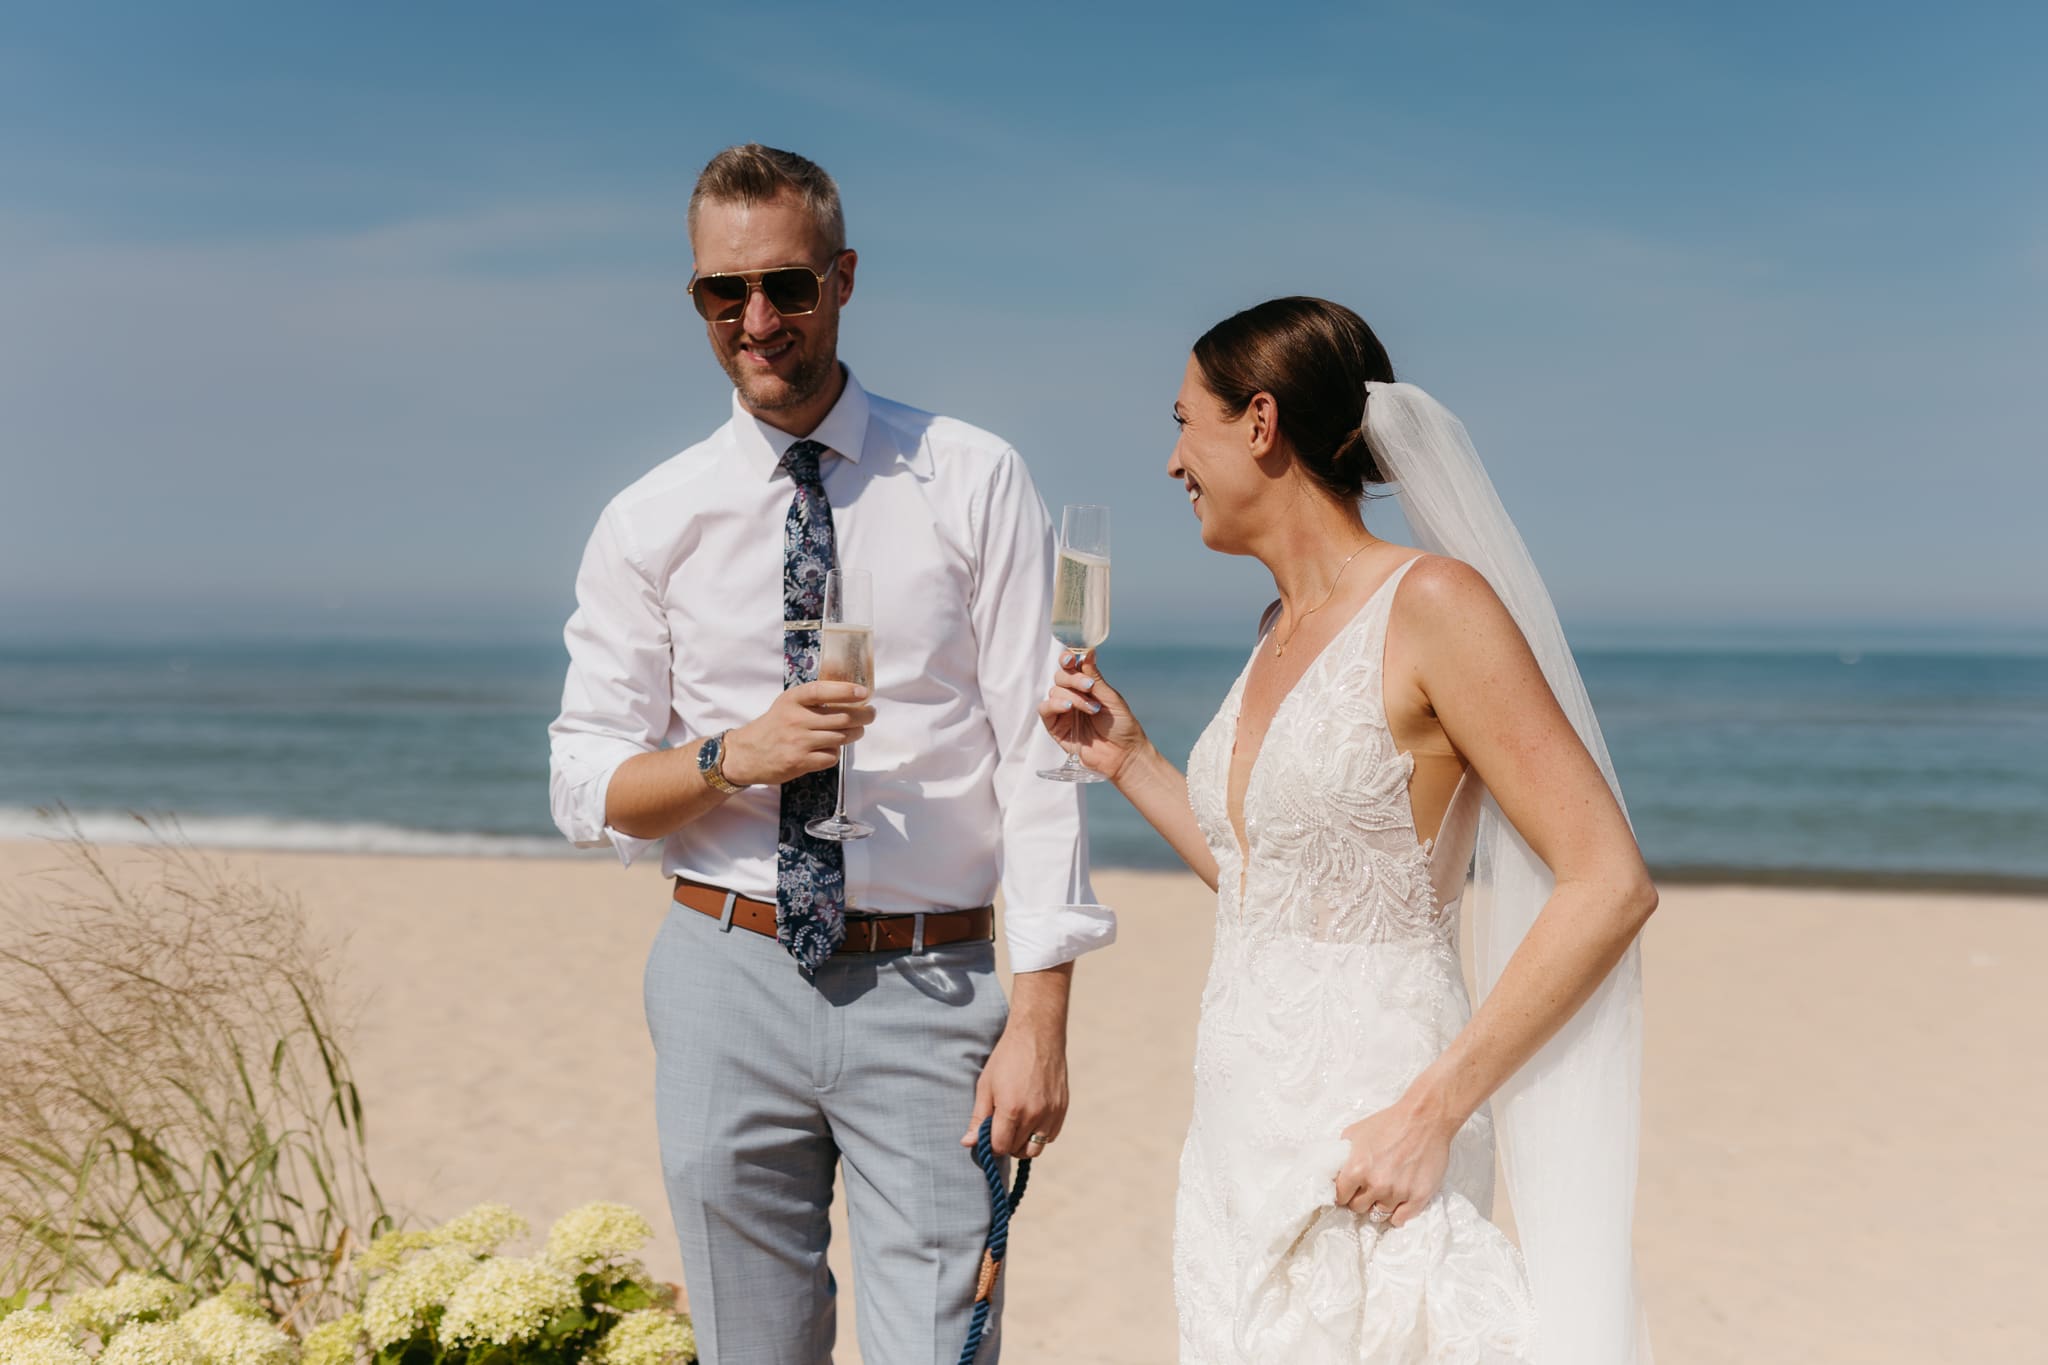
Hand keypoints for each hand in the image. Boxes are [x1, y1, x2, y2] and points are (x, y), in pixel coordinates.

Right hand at [722, 681, 874, 787]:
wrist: (747, 753)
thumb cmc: (774, 726)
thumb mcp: (787, 704)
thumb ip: (812, 699)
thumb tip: (851, 695)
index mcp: (792, 700)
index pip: (822, 690)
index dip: (845, 691)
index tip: (863, 693)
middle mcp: (795, 719)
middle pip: (841, 717)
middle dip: (863, 716)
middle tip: (870, 714)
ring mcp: (798, 742)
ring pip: (840, 737)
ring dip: (854, 734)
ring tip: (856, 731)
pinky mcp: (799, 762)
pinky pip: (831, 757)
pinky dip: (835, 753)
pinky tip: (830, 748)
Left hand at [960, 992, 1068, 1159]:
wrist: (1037, 1035)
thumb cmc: (1007, 1058)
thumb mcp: (986, 1085)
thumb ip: (978, 1117)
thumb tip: (968, 1143)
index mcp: (1011, 1109)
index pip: (1000, 1147)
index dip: (991, 1145)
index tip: (988, 1134)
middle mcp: (1034, 1115)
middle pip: (1017, 1149)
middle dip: (1006, 1143)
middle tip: (1000, 1127)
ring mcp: (1051, 1113)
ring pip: (1036, 1148)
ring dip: (1023, 1144)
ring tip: (1015, 1127)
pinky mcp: (1062, 1108)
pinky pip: (1050, 1136)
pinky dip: (1039, 1134)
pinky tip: (1031, 1119)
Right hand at [1038, 651, 1148, 783]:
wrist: (1123, 754)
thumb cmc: (1121, 725)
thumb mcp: (1110, 697)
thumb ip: (1095, 677)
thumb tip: (1088, 651)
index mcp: (1086, 686)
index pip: (1071, 667)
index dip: (1068, 659)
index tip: (1071, 658)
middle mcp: (1072, 695)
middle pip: (1061, 676)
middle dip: (1074, 678)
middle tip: (1089, 687)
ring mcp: (1063, 711)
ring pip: (1054, 691)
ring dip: (1073, 696)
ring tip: (1091, 708)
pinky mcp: (1055, 727)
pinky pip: (1045, 709)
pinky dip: (1055, 704)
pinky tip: (1068, 707)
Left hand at [1331, 1094, 1458, 1228]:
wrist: (1424, 1118)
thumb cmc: (1389, 1122)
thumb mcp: (1355, 1132)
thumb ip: (1342, 1155)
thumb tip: (1335, 1172)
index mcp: (1357, 1169)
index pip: (1341, 1197)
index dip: (1343, 1194)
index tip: (1348, 1191)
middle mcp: (1377, 1184)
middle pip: (1359, 1208)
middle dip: (1360, 1199)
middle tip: (1367, 1189)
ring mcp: (1398, 1192)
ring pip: (1380, 1214)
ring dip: (1379, 1205)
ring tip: (1384, 1192)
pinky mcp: (1418, 1197)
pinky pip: (1401, 1219)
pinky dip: (1397, 1214)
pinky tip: (1397, 1203)